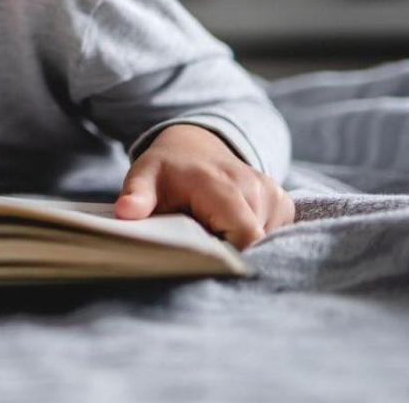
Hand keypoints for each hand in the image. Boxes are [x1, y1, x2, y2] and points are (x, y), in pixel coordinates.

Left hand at [113, 123, 293, 247]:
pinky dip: (255, 237)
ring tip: (213, 230)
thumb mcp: (144, 177)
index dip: (230, 256)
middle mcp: (253, 186)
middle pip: (257, 243)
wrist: (193, 146)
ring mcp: (272, 192)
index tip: (206, 262)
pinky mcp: (282, 200)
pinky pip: (275, 232)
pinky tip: (230, 226)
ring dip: (241, 244)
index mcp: (221, 185)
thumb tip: (126, 212)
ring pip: (267, 240)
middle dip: (232, 252)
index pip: (246, 236)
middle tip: (203, 245)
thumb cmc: (166, 170)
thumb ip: (137, 195)